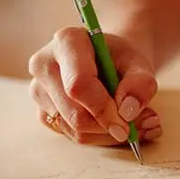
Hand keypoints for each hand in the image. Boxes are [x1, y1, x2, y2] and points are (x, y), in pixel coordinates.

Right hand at [28, 26, 161, 145]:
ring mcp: (39, 90)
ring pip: (73, 129)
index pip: (78, 85)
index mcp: (67, 42)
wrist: (108, 60)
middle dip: (107, 126)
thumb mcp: (139, 64)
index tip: (125, 126)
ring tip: (132, 125)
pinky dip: (97, 137)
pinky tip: (113, 125)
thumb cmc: (121, 59)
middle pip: (74, 113)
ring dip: (106, 134)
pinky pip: (70, 136)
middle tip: (135, 129)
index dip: (103, 110)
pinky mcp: (43, 112)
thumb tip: (128, 111)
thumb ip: (140, 84)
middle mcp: (45, 64)